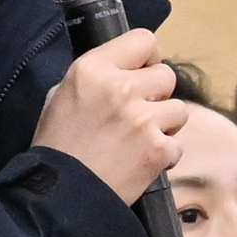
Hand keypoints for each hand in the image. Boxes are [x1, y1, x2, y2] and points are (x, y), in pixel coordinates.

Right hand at [33, 27, 189, 204]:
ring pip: (179, 109)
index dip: (146, 58)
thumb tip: (124, 68)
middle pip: (166, 75)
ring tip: (138, 140)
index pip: (144, 40)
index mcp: (93, 68)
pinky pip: (178, 144)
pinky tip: (141, 161)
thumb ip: (95, 77)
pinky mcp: (158, 149)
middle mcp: (120, 87)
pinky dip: (163, 155)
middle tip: (138, 113)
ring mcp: (142, 119)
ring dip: (164, 125)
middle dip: (156, 95)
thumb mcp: (61, 96)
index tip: (141, 73)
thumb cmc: (57, 147)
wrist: (61, 197)